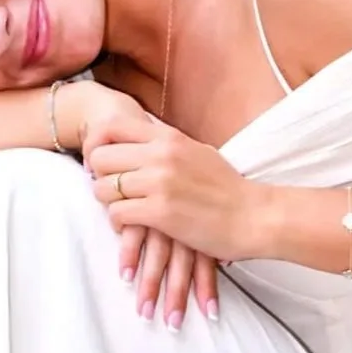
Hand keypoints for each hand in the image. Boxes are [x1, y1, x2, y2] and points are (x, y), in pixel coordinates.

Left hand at [86, 116, 275, 267]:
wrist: (254, 216)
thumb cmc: (227, 189)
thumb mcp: (197, 153)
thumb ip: (168, 146)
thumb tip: (145, 142)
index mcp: (168, 137)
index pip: (111, 127)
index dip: (97, 145)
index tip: (102, 163)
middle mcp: (160, 155)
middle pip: (100, 158)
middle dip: (100, 177)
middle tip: (111, 191)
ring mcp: (159, 183)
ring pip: (103, 188)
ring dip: (109, 202)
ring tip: (123, 210)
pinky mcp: (160, 212)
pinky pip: (117, 214)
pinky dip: (119, 223)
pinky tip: (133, 225)